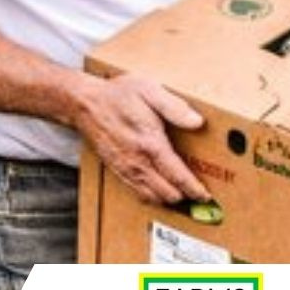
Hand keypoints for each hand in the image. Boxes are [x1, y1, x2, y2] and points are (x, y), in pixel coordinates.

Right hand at [75, 73, 210, 204]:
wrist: (84, 103)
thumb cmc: (116, 95)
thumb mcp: (148, 90)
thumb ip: (174, 107)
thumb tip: (197, 122)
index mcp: (151, 143)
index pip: (179, 177)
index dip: (195, 190)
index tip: (206, 195)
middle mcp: (139, 161)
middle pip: (168, 194)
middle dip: (185, 197)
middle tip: (198, 195)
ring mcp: (126, 167)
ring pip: (153, 197)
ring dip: (168, 199)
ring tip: (181, 195)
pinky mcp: (116, 169)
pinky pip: (137, 192)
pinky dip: (151, 196)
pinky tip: (157, 190)